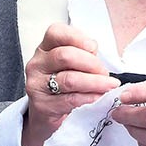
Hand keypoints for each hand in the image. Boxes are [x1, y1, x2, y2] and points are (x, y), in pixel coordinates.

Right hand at [21, 23, 116, 145]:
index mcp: (44, 48)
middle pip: (65, 56)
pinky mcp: (42, 105)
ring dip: (94, 82)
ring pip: (69, 79)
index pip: (56, 32)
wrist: (46, 113)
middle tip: (105, 72)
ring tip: (109, 85)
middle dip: (91, 63)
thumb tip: (94, 50)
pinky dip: (89, 97)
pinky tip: (99, 97)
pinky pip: (70, 100)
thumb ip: (82, 53)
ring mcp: (36, 85)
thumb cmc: (63, 85)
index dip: (77, 37)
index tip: (93, 48)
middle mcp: (37, 64)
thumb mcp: (70, 64)